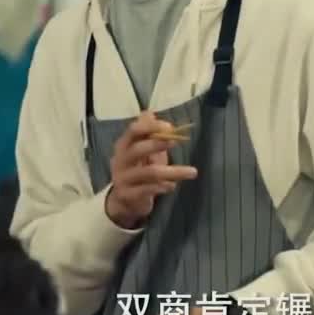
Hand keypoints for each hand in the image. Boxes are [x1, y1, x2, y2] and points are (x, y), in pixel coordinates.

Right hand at [105, 112, 197, 228]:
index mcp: (124, 146)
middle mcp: (120, 161)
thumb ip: (147, 133)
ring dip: (173, 172)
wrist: (122, 201)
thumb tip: (150, 113)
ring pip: (149, 173)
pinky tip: (173, 186)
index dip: (150, 127)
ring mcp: (123, 179)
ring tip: (193, 172)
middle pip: (137, 149)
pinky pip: (147, 190)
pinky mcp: (128, 195)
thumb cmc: (137, 171)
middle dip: (157, 144)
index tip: (169, 127)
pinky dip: (163, 187)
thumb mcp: (142, 151)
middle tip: (176, 141)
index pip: (133, 131)